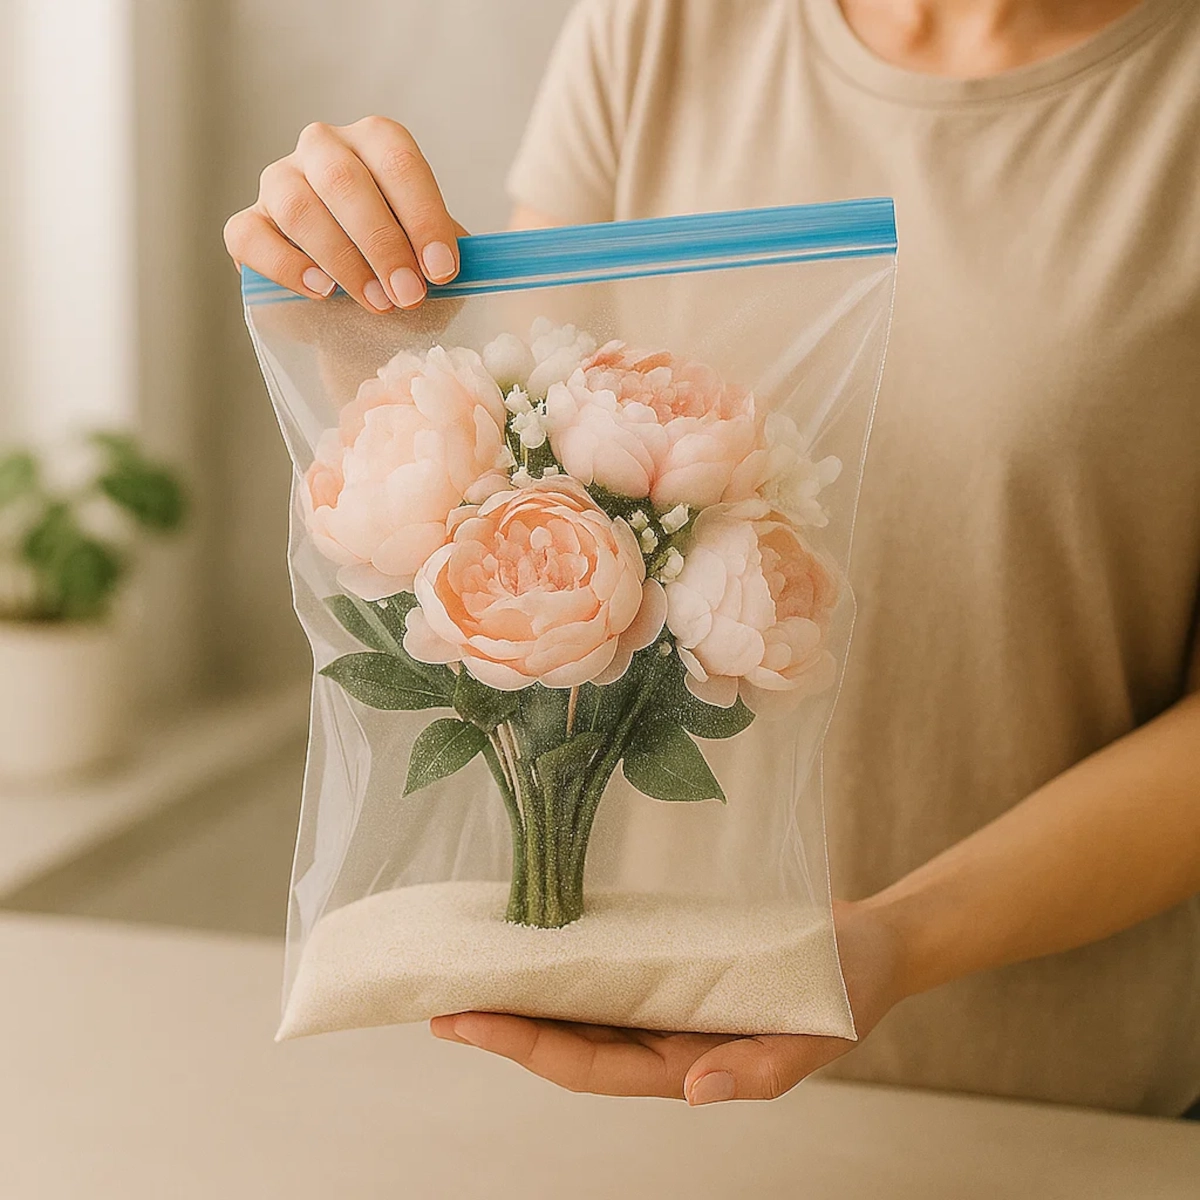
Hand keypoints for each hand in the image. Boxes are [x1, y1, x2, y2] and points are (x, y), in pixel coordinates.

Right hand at [224, 116, 465, 311]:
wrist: (358, 306)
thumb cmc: (403, 271)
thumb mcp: (433, 257)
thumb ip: (443, 254)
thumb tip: (456, 266)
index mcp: (374, 143)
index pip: (397, 159)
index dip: (423, 216)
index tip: (441, 270)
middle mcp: (322, 149)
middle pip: (343, 179)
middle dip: (382, 243)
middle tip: (409, 295)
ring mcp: (278, 183)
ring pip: (297, 207)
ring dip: (343, 260)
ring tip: (377, 303)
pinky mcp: (248, 224)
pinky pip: (250, 237)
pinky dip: (286, 266)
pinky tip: (321, 293)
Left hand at [430, 898, 906, 1103]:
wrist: (867, 946)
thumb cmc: (846, 990)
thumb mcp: (816, 1035)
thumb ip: (760, 1071)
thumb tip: (698, 1092)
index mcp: (690, 1065)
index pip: (591, 1066)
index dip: (525, 1048)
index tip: (466, 1022)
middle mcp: (666, 1041)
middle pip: (571, 1044)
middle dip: (506, 1028)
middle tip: (440, 1004)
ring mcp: (667, 1007)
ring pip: (583, 1013)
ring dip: (528, 1000)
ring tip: (473, 978)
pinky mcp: (672, 970)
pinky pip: (609, 976)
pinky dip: (569, 968)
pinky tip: (538, 950)